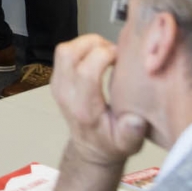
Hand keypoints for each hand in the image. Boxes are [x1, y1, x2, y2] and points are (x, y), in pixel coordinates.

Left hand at [51, 34, 148, 168]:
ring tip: (107, 51)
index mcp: (84, 108)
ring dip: (86, 43)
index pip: (85, 72)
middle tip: (114, 50)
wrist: (90, 147)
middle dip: (93, 43)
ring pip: (63, 50)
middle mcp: (66, 93)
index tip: (121, 56)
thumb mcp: (127, 144)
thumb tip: (134, 120)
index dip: (103, 56)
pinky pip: (63, 54)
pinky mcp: (57, 78)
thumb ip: (131, 133)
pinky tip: (98, 55)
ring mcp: (58, 84)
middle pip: (68, 54)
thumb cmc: (110, 143)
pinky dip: (80, 48)